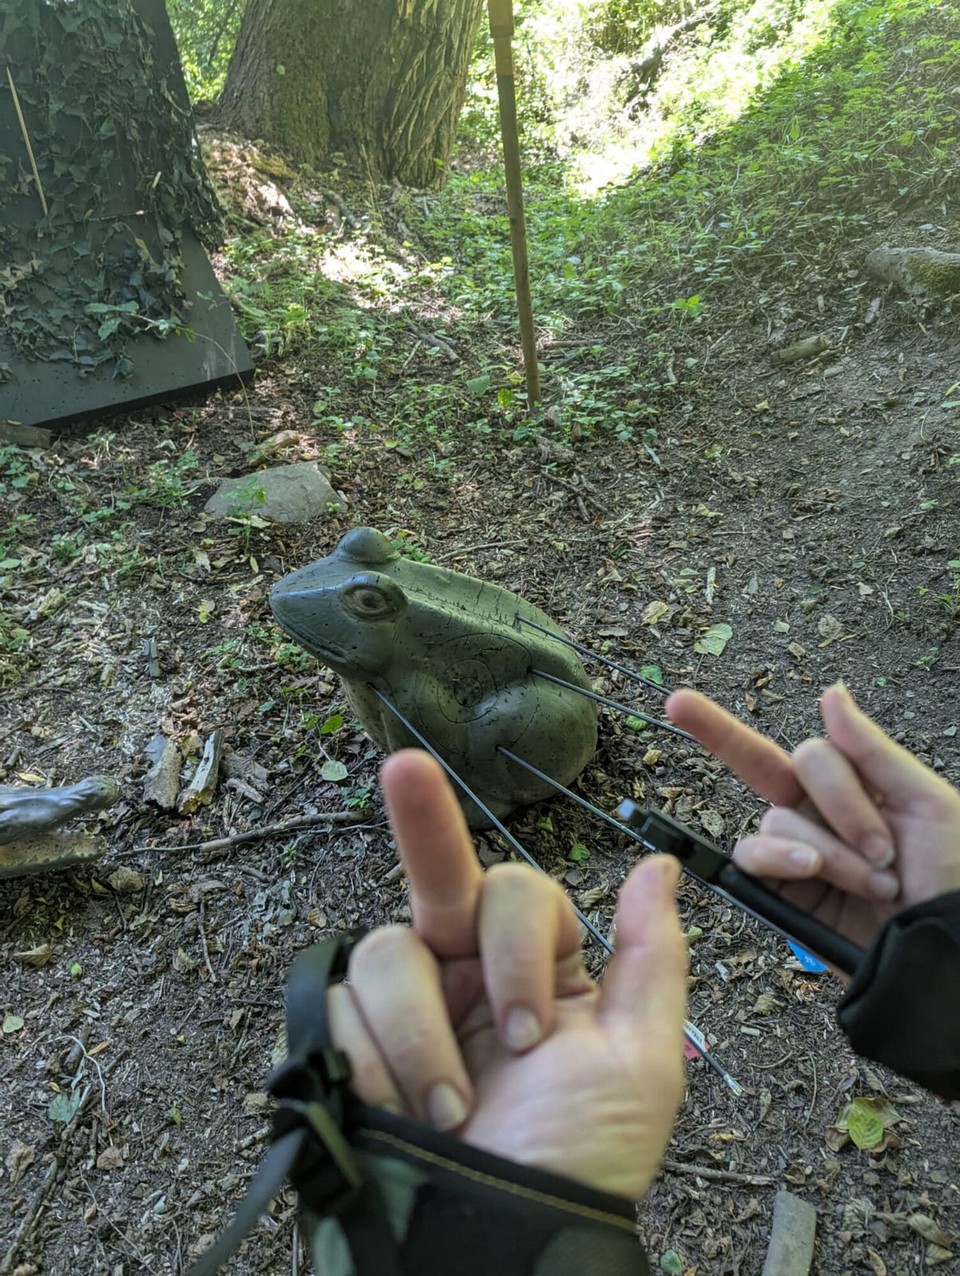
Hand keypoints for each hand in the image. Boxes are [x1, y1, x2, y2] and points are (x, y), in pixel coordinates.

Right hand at [328, 749, 687, 1199]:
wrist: (505, 1240)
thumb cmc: (581, 1158)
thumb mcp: (638, 1060)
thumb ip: (649, 955)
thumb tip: (660, 863)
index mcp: (535, 968)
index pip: (517, 893)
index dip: (519, 948)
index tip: (528, 1027)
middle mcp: (465, 972)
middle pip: (439, 873)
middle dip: (422, 818)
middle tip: (403, 767)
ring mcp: (405, 1005)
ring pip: (385, 951)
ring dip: (417, 1034)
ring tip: (445, 1106)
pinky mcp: (350, 1042)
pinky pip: (341, 1010)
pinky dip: (375, 1065)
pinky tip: (401, 1112)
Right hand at [667, 683, 959, 948]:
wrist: (943, 949)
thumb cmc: (950, 876)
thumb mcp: (926, 804)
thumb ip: (870, 749)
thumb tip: (830, 693)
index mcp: (848, 786)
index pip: (791, 748)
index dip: (724, 726)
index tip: (675, 702)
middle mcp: (812, 815)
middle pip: (780, 770)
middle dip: (842, 803)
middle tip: (887, 846)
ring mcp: (792, 852)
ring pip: (776, 820)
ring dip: (831, 849)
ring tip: (876, 881)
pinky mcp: (778, 891)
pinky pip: (754, 858)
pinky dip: (783, 859)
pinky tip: (816, 871)